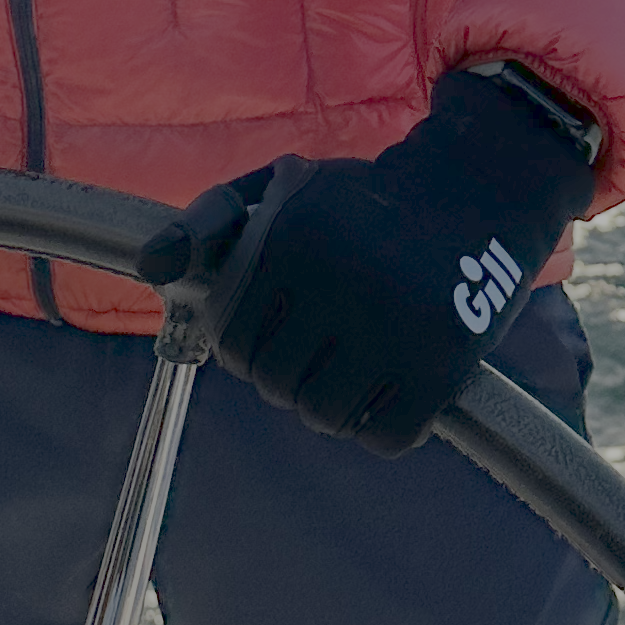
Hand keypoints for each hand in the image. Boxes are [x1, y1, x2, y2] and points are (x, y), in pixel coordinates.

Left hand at [136, 69, 596, 452]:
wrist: (475, 192)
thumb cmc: (359, 202)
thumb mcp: (277, 188)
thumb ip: (205, 221)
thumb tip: (150, 270)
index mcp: (293, 237)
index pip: (232, 340)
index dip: (243, 349)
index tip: (269, 335)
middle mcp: (343, 281)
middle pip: (276, 384)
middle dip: (285, 377)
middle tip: (313, 354)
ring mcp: (397, 327)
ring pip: (326, 417)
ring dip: (329, 408)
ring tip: (347, 374)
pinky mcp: (445, 365)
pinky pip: (388, 437)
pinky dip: (382, 428)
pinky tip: (388, 394)